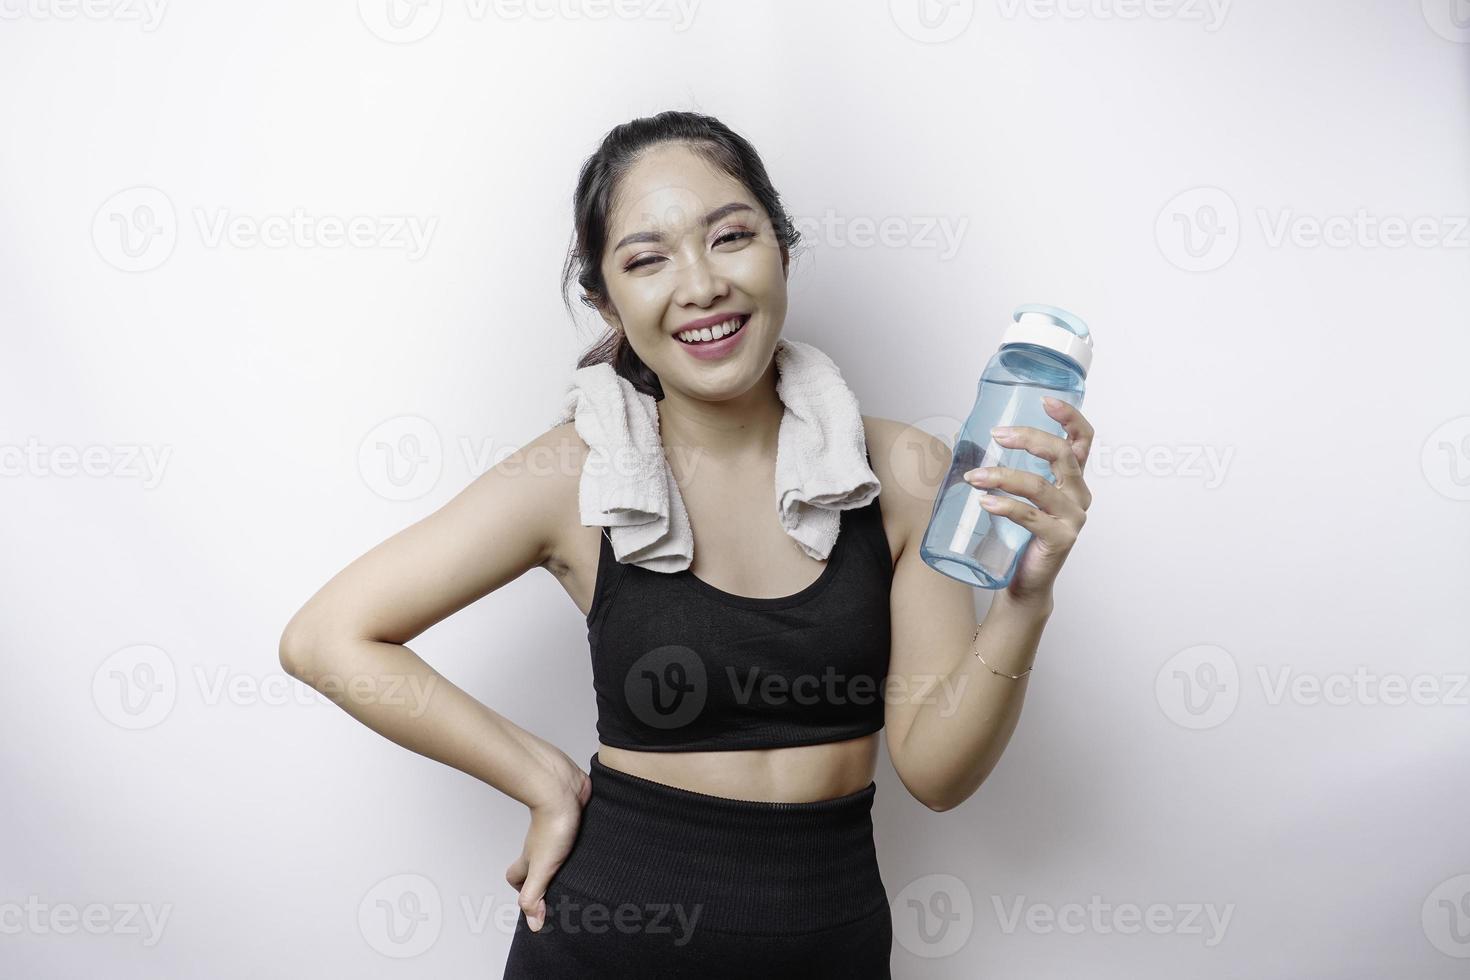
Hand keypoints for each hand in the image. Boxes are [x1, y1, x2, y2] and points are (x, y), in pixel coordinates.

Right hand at [505, 754, 591, 931]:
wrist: (563, 788)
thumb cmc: (552, 825)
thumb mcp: (542, 868)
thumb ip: (534, 896)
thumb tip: (534, 924)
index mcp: (530, 857)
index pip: (517, 877)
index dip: (522, 891)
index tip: (536, 904)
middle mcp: (541, 844)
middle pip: (536, 863)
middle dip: (547, 878)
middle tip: (565, 893)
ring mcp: (557, 829)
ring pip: (558, 849)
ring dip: (568, 861)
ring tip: (586, 876)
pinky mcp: (575, 817)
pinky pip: (576, 833)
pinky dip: (584, 841)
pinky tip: (598, 849)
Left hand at [962, 397, 1094, 607]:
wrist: (1024, 583)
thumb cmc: (1019, 535)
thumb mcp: (1020, 496)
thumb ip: (1010, 468)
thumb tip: (969, 441)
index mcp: (1073, 479)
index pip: (1082, 440)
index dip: (1069, 417)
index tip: (1045, 400)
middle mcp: (1079, 495)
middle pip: (1062, 454)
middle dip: (1028, 439)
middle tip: (997, 435)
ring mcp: (1073, 518)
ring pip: (1039, 486)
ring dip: (1002, 476)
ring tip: (973, 477)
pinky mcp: (1060, 539)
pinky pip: (1031, 517)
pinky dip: (1005, 506)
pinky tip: (985, 502)